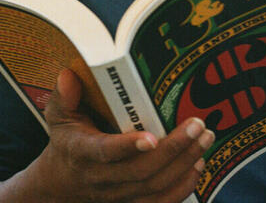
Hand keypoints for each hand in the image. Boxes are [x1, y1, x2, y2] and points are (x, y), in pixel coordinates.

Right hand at [0, 69, 214, 202]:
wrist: (62, 184)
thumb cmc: (67, 140)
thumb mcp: (59, 116)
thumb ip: (64, 96)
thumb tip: (68, 74)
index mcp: (82, 152)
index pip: (105, 153)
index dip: (127, 147)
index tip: (151, 138)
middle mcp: (101, 178)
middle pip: (140, 171)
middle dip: (173, 149)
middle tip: (198, 125)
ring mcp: (118, 195)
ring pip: (154, 187)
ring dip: (184, 164)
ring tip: (206, 138)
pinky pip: (160, 202)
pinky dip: (182, 186)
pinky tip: (199, 164)